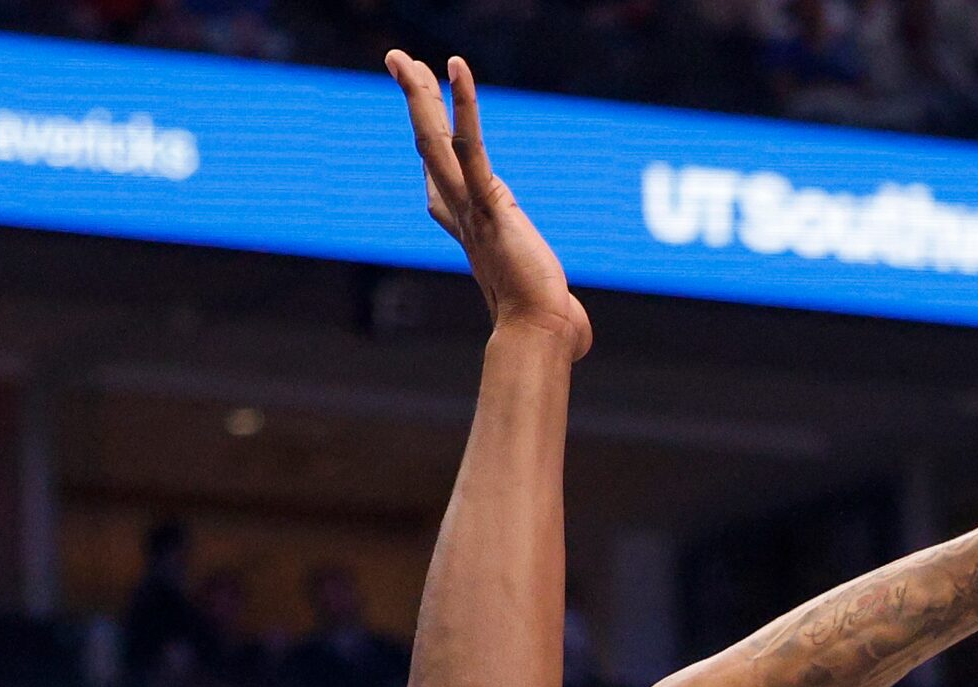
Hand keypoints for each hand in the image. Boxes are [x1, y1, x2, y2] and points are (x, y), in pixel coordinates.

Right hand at [387, 51, 591, 357]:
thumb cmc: (548, 330)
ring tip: (403, 57)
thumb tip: (578, 338)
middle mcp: (463, 216)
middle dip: (415, 105)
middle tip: (399, 62)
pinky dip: (463, 104)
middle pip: (428, 149)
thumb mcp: (544, 309)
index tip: (423, 127)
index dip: (432, 157)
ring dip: (418, 96)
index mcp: (474, 234)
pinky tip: (455, 68)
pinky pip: (470, 145)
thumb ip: (555, 308)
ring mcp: (472, 208)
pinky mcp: (490, 203)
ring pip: (433, 141)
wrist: (540, 336)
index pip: (443, 188)